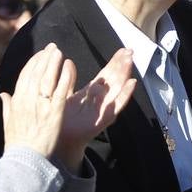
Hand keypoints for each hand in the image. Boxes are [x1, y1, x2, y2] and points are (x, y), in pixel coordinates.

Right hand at [0, 43, 72, 159]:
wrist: (26, 159)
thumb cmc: (17, 144)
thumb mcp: (8, 123)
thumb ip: (6, 106)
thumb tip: (3, 94)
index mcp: (16, 101)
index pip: (24, 75)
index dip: (33, 62)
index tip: (40, 54)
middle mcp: (27, 100)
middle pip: (36, 72)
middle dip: (44, 58)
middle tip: (52, 47)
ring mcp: (41, 105)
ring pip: (47, 78)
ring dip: (53, 63)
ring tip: (59, 52)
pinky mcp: (54, 112)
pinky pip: (60, 91)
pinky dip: (64, 77)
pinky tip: (68, 68)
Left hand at [54, 47, 136, 171]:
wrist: (59, 141)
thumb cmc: (62, 119)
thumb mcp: (64, 95)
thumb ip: (68, 80)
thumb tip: (69, 61)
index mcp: (92, 94)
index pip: (106, 75)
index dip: (114, 62)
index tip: (123, 50)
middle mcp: (101, 100)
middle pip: (114, 79)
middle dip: (122, 65)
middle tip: (130, 51)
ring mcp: (104, 109)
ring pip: (117, 89)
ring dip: (125, 75)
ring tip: (130, 61)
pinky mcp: (104, 119)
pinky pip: (117, 106)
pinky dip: (125, 95)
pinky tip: (131, 84)